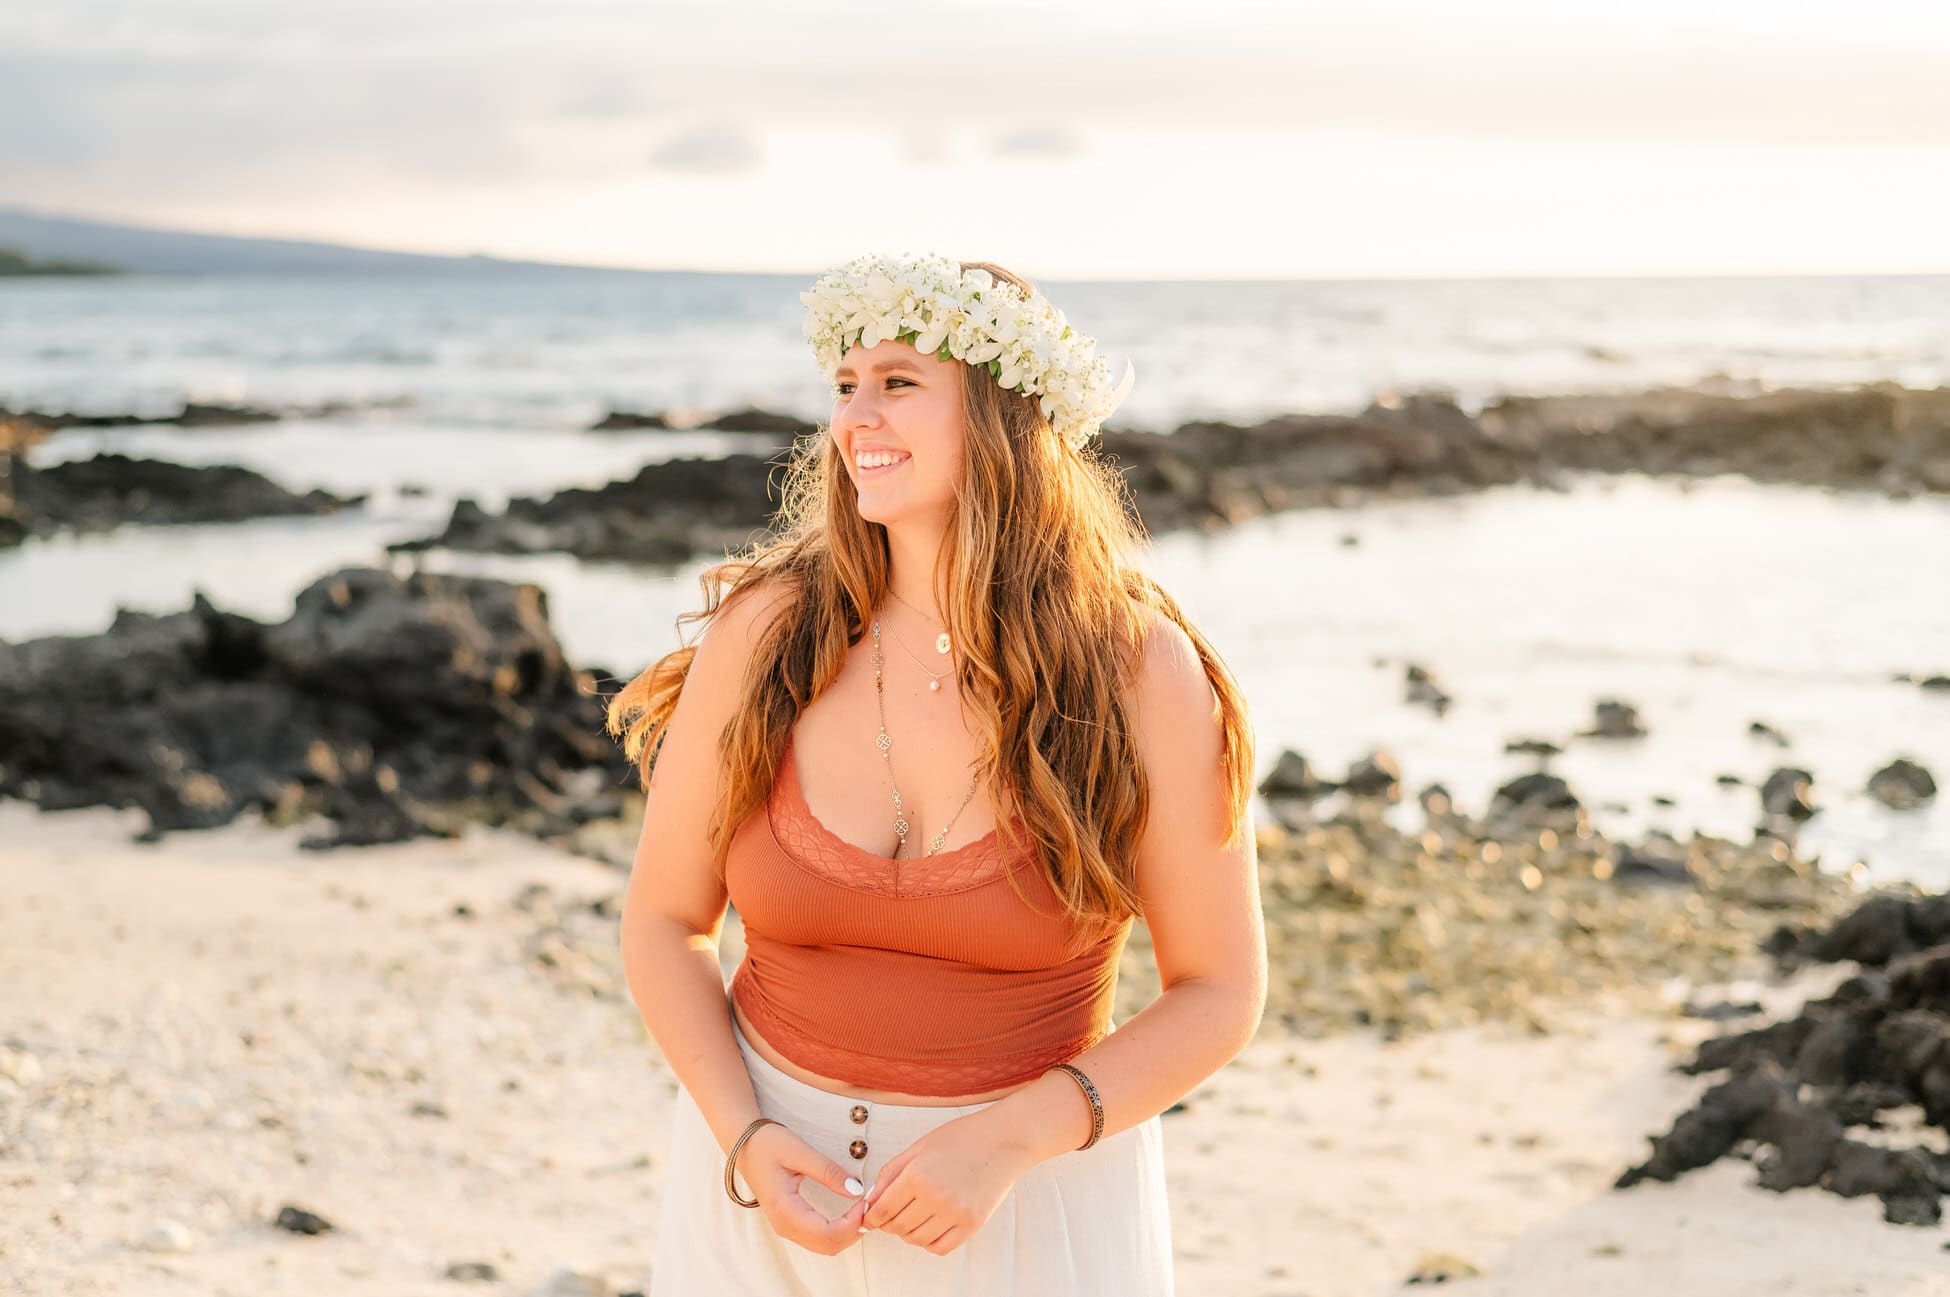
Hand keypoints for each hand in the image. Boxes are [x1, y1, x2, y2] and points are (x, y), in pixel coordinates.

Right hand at [737, 1123, 869, 1254]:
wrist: (744, 1145)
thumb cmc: (768, 1144)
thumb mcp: (800, 1152)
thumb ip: (829, 1171)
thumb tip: (857, 1190)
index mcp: (785, 1210)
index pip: (827, 1234)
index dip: (852, 1223)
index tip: (866, 1201)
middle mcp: (784, 1226)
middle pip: (828, 1246)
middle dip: (853, 1230)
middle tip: (868, 1204)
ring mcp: (785, 1227)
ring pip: (824, 1246)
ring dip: (847, 1233)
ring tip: (860, 1207)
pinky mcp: (789, 1223)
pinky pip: (818, 1239)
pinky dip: (838, 1231)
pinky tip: (848, 1213)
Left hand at [862, 1111, 1037, 1255]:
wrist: (1004, 1140)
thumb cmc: (962, 1137)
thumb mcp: (919, 1147)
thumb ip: (891, 1173)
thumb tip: (870, 1200)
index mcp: (917, 1174)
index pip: (882, 1210)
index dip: (870, 1218)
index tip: (868, 1219)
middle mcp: (934, 1196)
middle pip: (898, 1227)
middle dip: (887, 1225)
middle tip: (889, 1217)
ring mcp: (955, 1213)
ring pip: (917, 1239)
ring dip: (908, 1233)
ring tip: (913, 1217)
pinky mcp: (972, 1224)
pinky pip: (941, 1247)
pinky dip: (929, 1242)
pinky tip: (930, 1226)